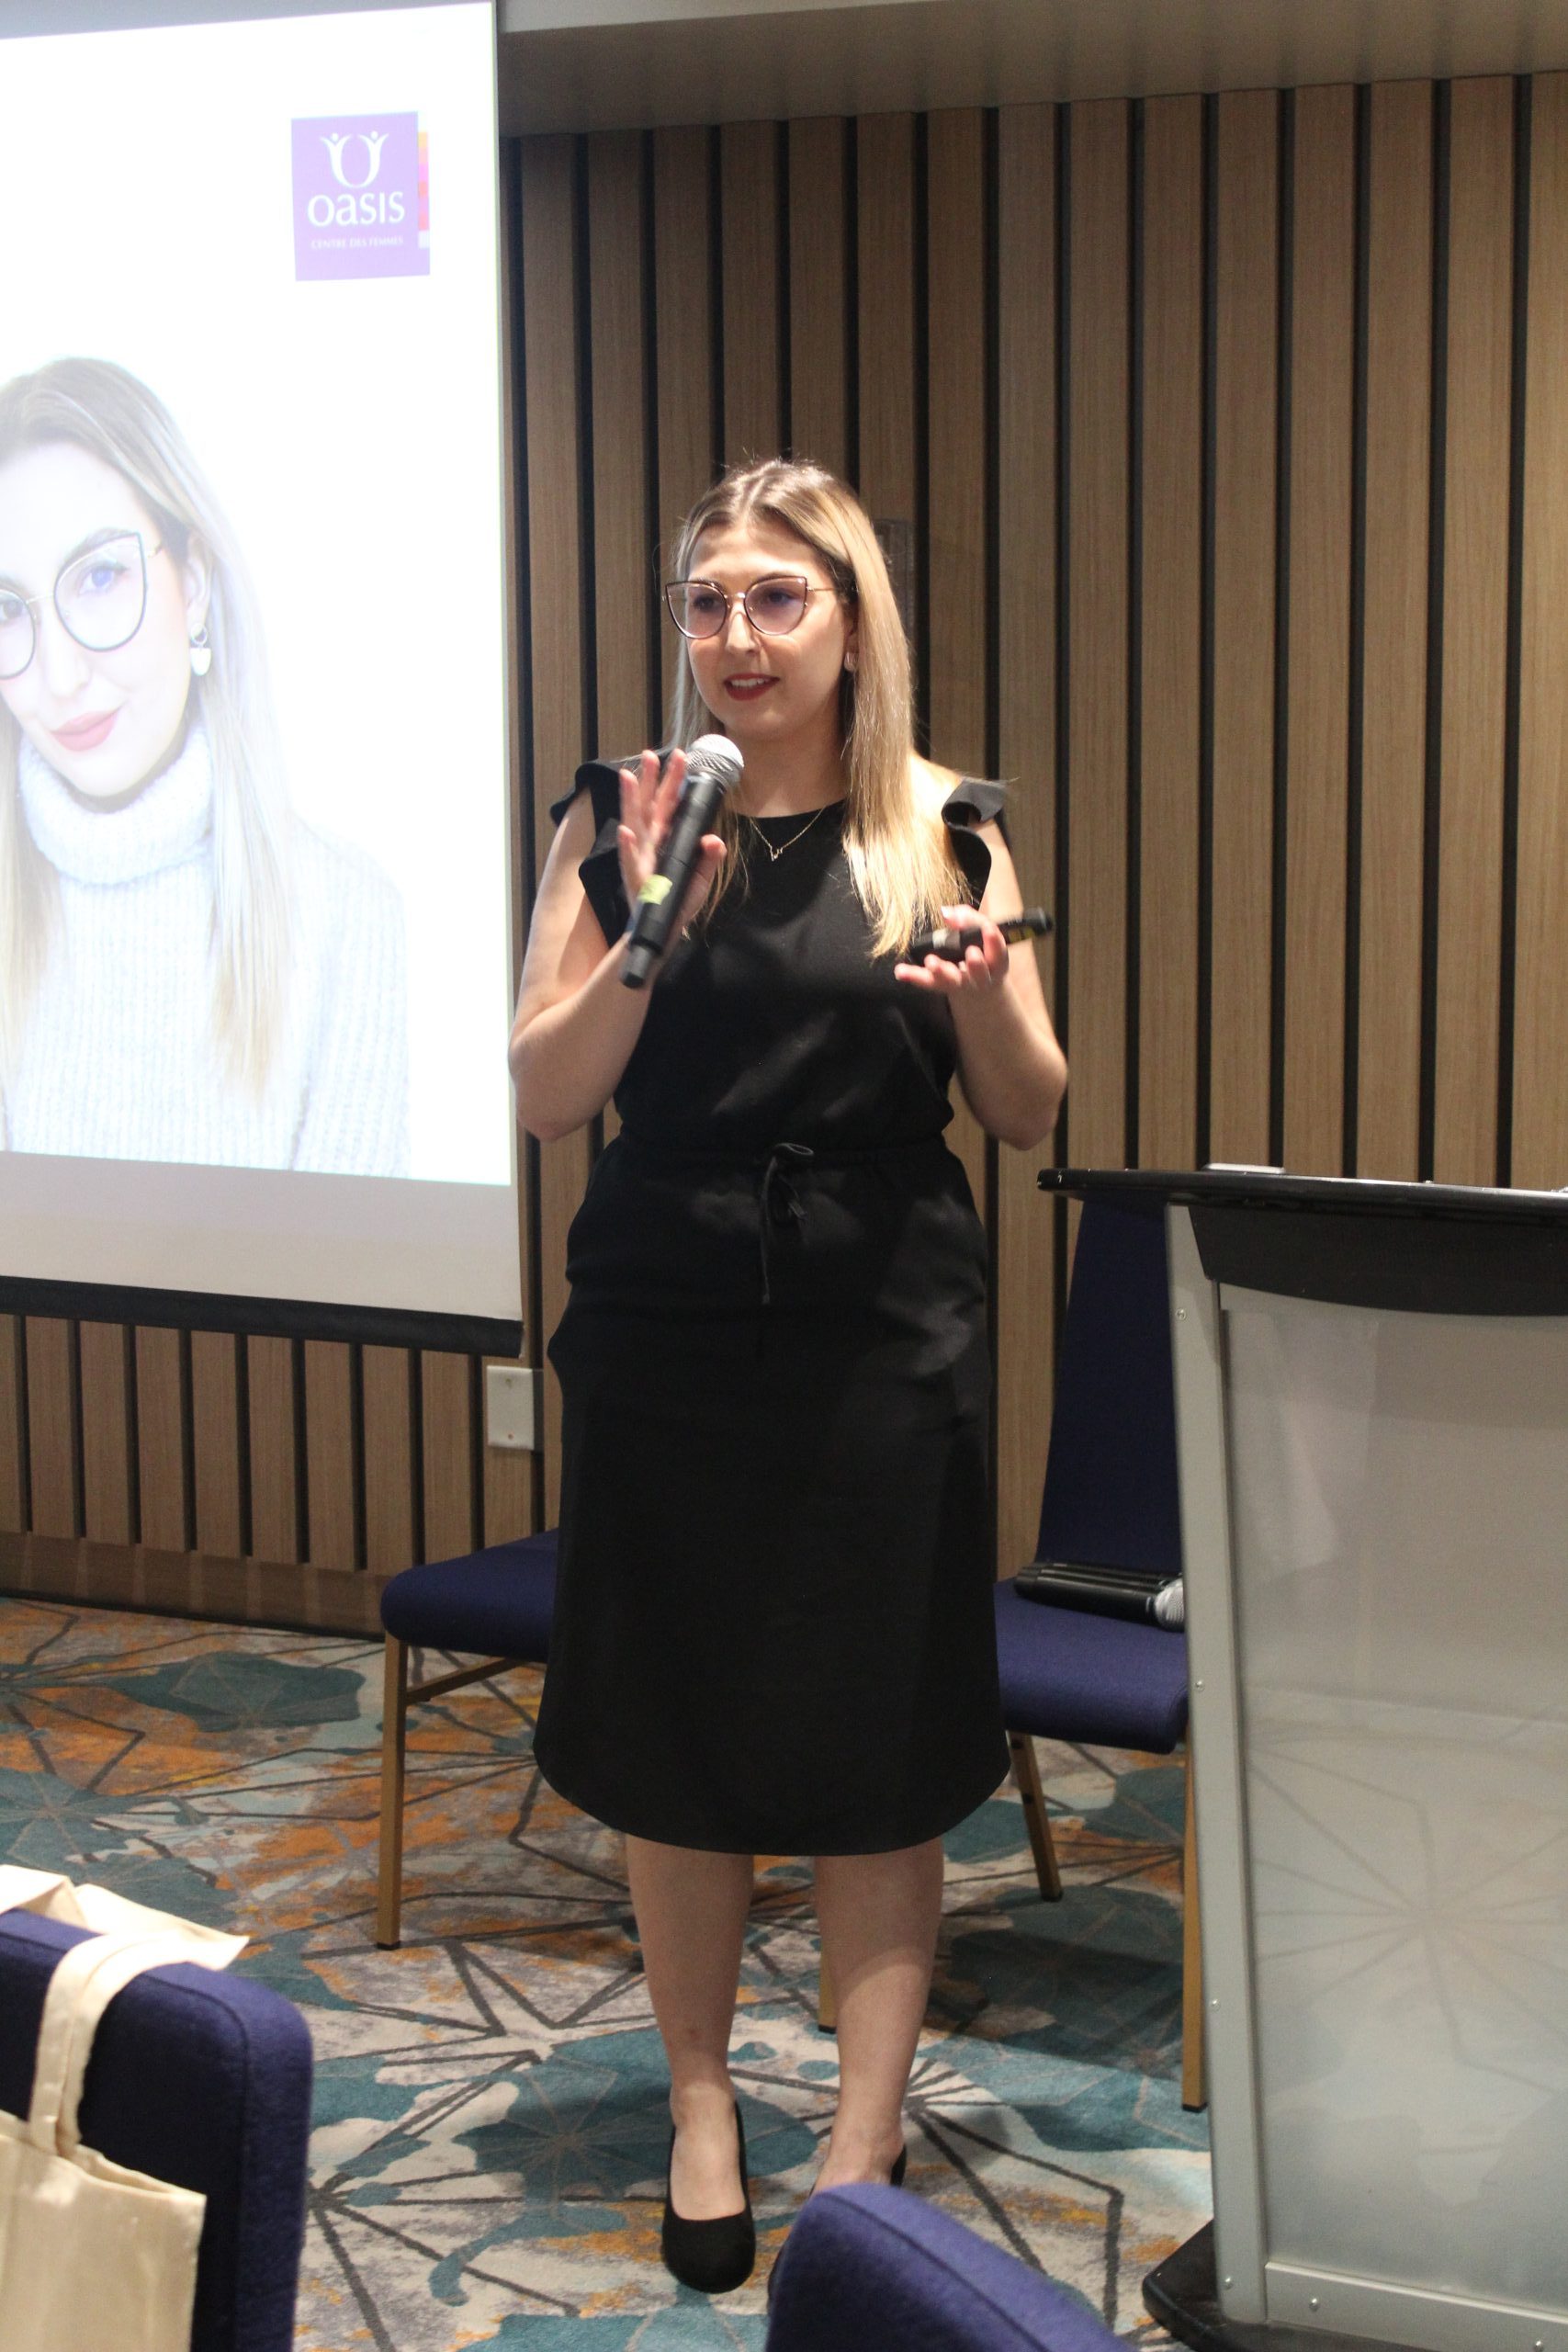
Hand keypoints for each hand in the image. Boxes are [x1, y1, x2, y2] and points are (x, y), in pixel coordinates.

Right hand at [616, 747, 725, 945]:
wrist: (662, 930)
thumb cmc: (678, 900)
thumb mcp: (700, 879)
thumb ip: (709, 859)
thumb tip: (716, 839)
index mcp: (664, 838)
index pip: (669, 804)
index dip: (673, 781)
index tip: (681, 756)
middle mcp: (649, 844)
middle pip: (650, 806)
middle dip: (650, 780)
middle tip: (651, 754)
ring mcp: (640, 859)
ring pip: (635, 824)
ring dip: (631, 801)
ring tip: (629, 777)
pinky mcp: (636, 879)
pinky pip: (631, 861)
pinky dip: (628, 847)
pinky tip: (625, 831)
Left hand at [894, 906, 1009, 1000]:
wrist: (978, 985)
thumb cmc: (982, 951)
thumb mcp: (982, 934)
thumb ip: (969, 919)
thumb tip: (947, 913)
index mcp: (996, 962)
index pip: (998, 951)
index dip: (994, 941)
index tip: (988, 929)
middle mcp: (980, 977)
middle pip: (979, 972)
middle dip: (976, 964)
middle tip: (971, 953)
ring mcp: (960, 984)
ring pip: (951, 981)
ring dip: (941, 971)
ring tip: (931, 962)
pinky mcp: (941, 986)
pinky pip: (927, 982)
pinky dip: (913, 976)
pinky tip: (900, 971)